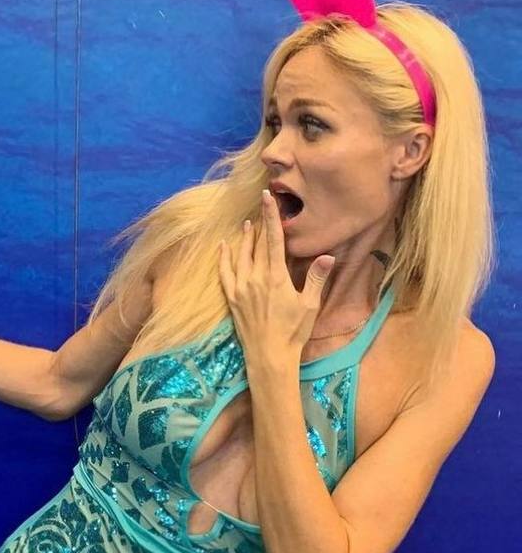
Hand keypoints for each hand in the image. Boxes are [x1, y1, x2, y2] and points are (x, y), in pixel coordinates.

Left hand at [218, 188, 334, 367]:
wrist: (269, 355)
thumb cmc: (293, 331)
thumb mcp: (309, 304)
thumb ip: (315, 278)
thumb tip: (328, 255)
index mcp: (276, 277)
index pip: (273, 239)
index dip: (270, 216)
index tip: (267, 197)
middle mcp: (255, 278)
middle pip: (257, 244)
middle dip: (260, 223)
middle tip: (261, 205)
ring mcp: (241, 287)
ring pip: (240, 255)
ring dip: (245, 239)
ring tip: (247, 224)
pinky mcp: (232, 298)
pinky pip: (225, 272)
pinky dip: (224, 257)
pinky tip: (224, 247)